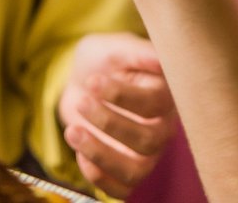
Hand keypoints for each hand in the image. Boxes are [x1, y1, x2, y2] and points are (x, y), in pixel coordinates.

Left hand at [57, 33, 177, 197]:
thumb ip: (135, 52)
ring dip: (100, 154)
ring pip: (137, 171)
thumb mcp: (113, 48)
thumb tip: (160, 58)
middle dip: (108, 122)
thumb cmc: (102, 63)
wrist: (82, 83)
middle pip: (148, 140)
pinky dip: (98, 177)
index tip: (93, 81)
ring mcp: (147, 154)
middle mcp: (162, 127)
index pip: (155, 103)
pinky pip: (122, 191)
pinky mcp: (126, 171)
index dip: (122, 96)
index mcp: (165, 94)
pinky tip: (80, 152)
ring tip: (72, 131)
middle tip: (82, 101)